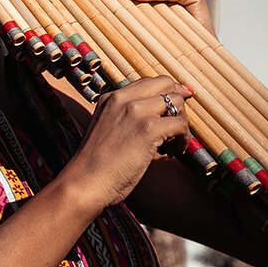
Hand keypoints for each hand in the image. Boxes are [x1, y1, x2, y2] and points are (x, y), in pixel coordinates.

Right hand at [64, 77, 191, 207]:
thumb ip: (126, 119)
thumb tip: (159, 120)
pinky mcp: (147, 128)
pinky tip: (174, 151)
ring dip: (182, 122)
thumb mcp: (107, 130)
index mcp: (111, 98)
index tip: (176, 108)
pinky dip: (183, 138)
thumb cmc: (96, 167)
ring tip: (174, 143)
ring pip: (176, 102)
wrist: (84, 183)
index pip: (148, 83)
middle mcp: (123, 98)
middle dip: (178, 102)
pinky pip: (179, 124)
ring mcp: (135, 111)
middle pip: (165, 83)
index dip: (166, 93)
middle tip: (178, 124)